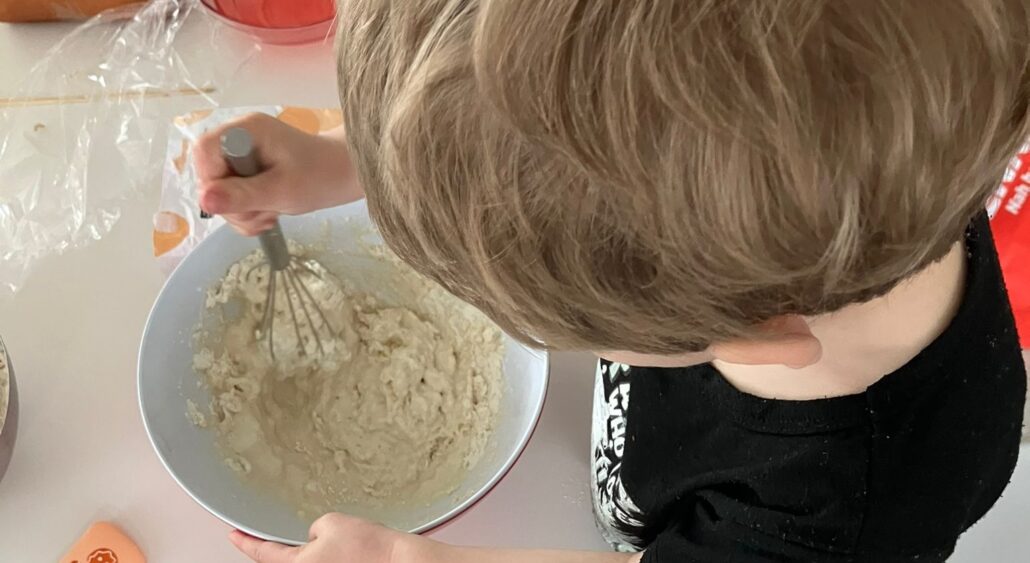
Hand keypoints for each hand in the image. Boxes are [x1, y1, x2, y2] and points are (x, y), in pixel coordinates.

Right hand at [194, 113, 361, 235]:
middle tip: (263, 213)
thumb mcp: (283, 190)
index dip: (211, 180)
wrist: (344, 175)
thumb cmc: (322, 176)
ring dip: (242, 213)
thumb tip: (205, 201)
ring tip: (272, 213)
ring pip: (219, 194)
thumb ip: (243, 195)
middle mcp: (238, 140)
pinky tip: (268, 214)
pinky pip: (231, 200)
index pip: (204, 151)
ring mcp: (241, 157)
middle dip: (232, 204)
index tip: (233, 201)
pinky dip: (246, 214)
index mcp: (246, 131)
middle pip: (209, 176)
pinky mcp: (246, 174)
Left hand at [230, 514, 424, 562]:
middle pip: (286, 560)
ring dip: (316, 549)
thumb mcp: (329, 522)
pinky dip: (331, 555)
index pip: (262, 553)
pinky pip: (327, 562)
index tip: (232, 534)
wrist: (395, 561)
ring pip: (310, 561)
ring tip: (342, 541)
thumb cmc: (366, 545)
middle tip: (310, 532)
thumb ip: (312, 528)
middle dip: (292, 544)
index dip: (244, 541)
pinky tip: (350, 548)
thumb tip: (315, 537)